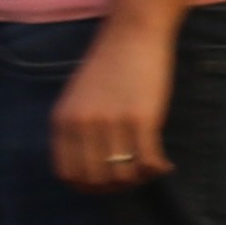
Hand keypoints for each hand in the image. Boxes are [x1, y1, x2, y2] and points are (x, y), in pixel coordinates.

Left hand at [62, 21, 182, 192]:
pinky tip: (164, 164)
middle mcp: (82, 125)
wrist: (129, 37)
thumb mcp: (75, 101)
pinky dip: (157, 169)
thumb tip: (88, 170)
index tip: (105, 183)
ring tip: (148, 169)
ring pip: (122, 175)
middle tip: (132, 177)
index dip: (87, 186)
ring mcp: (111, 122)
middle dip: (115, 187)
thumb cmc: (105, 70)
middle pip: (95, 179)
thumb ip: (76, 131)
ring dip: (138, 179)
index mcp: (61, 122)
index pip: (66, 173)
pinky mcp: (141, 118)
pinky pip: (147, 161)